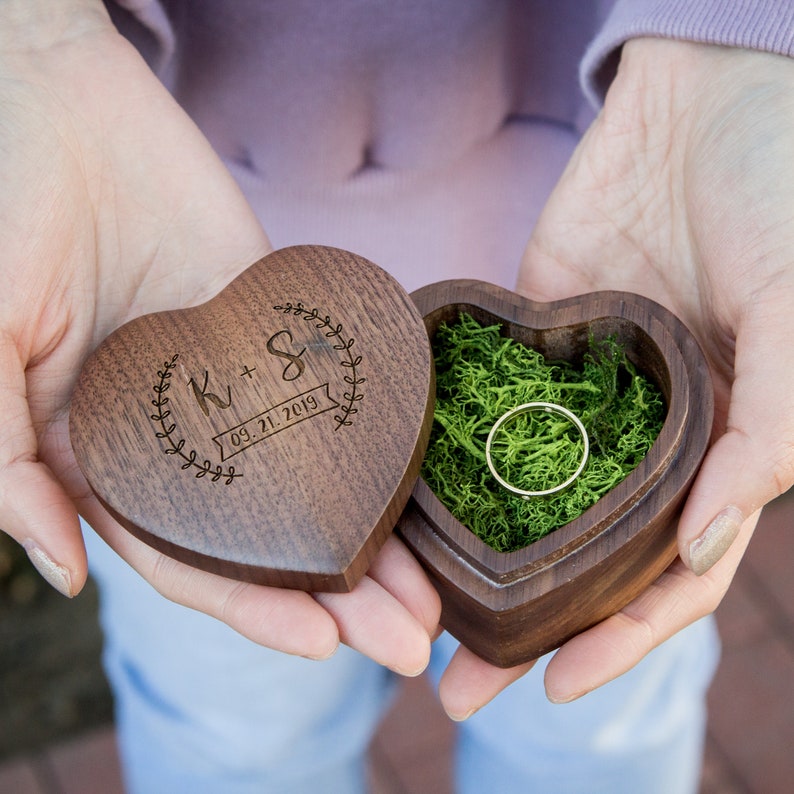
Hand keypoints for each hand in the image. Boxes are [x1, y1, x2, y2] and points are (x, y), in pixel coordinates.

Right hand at [0, 1, 438, 674]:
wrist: (61, 107)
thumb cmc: (4, 219)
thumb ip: (10, 466)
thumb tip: (68, 575)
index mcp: (106, 461)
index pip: (187, 560)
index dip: (250, 608)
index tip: (322, 644)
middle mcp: (178, 438)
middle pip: (264, 539)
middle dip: (332, 595)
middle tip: (408, 644)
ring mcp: (230, 387)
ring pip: (309, 483)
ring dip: (369, 540)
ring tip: (432, 593)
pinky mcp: (271, 331)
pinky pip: (328, 396)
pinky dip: (371, 446)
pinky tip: (421, 487)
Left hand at [438, 38, 793, 716]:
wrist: (704, 99)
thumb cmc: (779, 194)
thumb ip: (769, 428)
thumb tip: (703, 543)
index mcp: (715, 448)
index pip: (665, 575)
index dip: (621, 639)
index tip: (555, 688)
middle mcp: (638, 436)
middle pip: (576, 557)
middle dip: (521, 628)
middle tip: (450, 689)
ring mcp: (576, 392)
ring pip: (516, 496)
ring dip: (468, 561)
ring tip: (405, 615)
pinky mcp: (526, 340)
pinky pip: (479, 407)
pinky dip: (444, 455)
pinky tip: (398, 504)